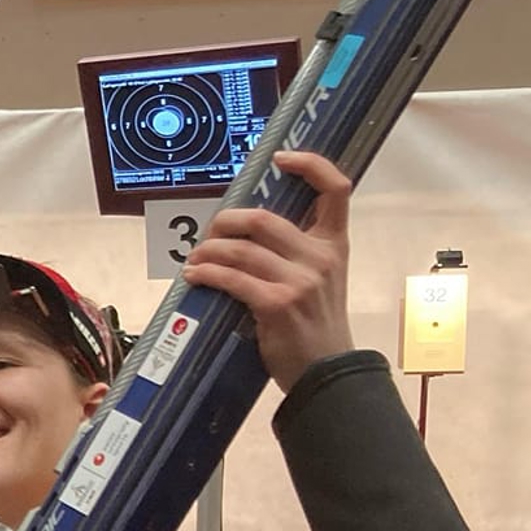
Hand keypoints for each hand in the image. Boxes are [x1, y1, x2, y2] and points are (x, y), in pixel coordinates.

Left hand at [182, 150, 354, 390]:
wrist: (328, 372)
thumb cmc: (314, 325)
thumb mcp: (319, 280)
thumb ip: (293, 253)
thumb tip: (241, 232)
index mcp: (334, 244)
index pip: (336, 189)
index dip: (310, 164)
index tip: (280, 159)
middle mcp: (321, 256)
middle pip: (261, 218)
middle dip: (222, 224)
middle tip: (206, 238)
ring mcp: (301, 280)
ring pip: (239, 249)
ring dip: (206, 253)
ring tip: (194, 262)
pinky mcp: (278, 303)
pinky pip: (230, 278)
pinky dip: (205, 274)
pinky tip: (194, 277)